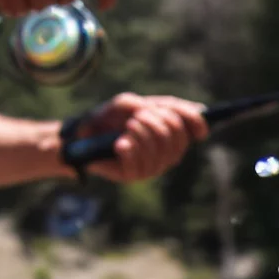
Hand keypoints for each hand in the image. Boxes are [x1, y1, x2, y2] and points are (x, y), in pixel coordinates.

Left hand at [69, 93, 209, 182]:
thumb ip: (151, 105)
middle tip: (138, 116)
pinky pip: (138, 161)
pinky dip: (128, 147)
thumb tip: (165, 111)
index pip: (192, 128)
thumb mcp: (129, 104)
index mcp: (169, 134)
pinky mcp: (133, 175)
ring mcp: (151, 166)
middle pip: (176, 138)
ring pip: (157, 149)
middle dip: (157, 122)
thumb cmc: (109, 118)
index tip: (192, 115)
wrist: (84, 134)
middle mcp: (165, 153)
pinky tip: (119, 144)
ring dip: (140, 132)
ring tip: (127, 127)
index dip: (194, 121)